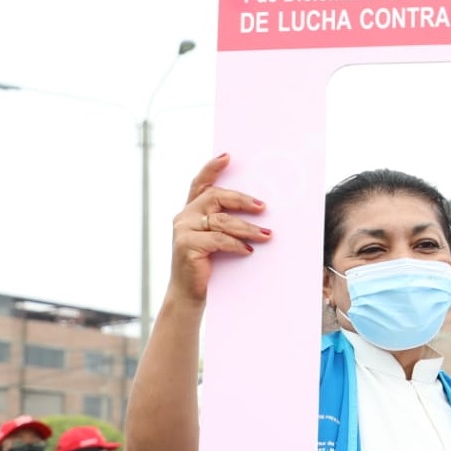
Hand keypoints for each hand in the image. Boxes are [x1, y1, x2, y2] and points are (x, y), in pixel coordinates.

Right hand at [167, 154, 270, 303]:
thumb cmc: (209, 265)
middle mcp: (184, 216)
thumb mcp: (217, 240)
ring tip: (267, 235)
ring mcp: (183, 230)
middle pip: (216, 197)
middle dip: (243, 200)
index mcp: (192, 210)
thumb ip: (227, 223)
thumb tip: (260, 211)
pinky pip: (218, 239)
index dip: (212, 168)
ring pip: (222, 220)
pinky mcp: (186, 245)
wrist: (190, 294)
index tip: (228, 156)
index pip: (201, 183)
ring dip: (248, 228)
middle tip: (264, 208)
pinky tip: (248, 251)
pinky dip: (237, 244)